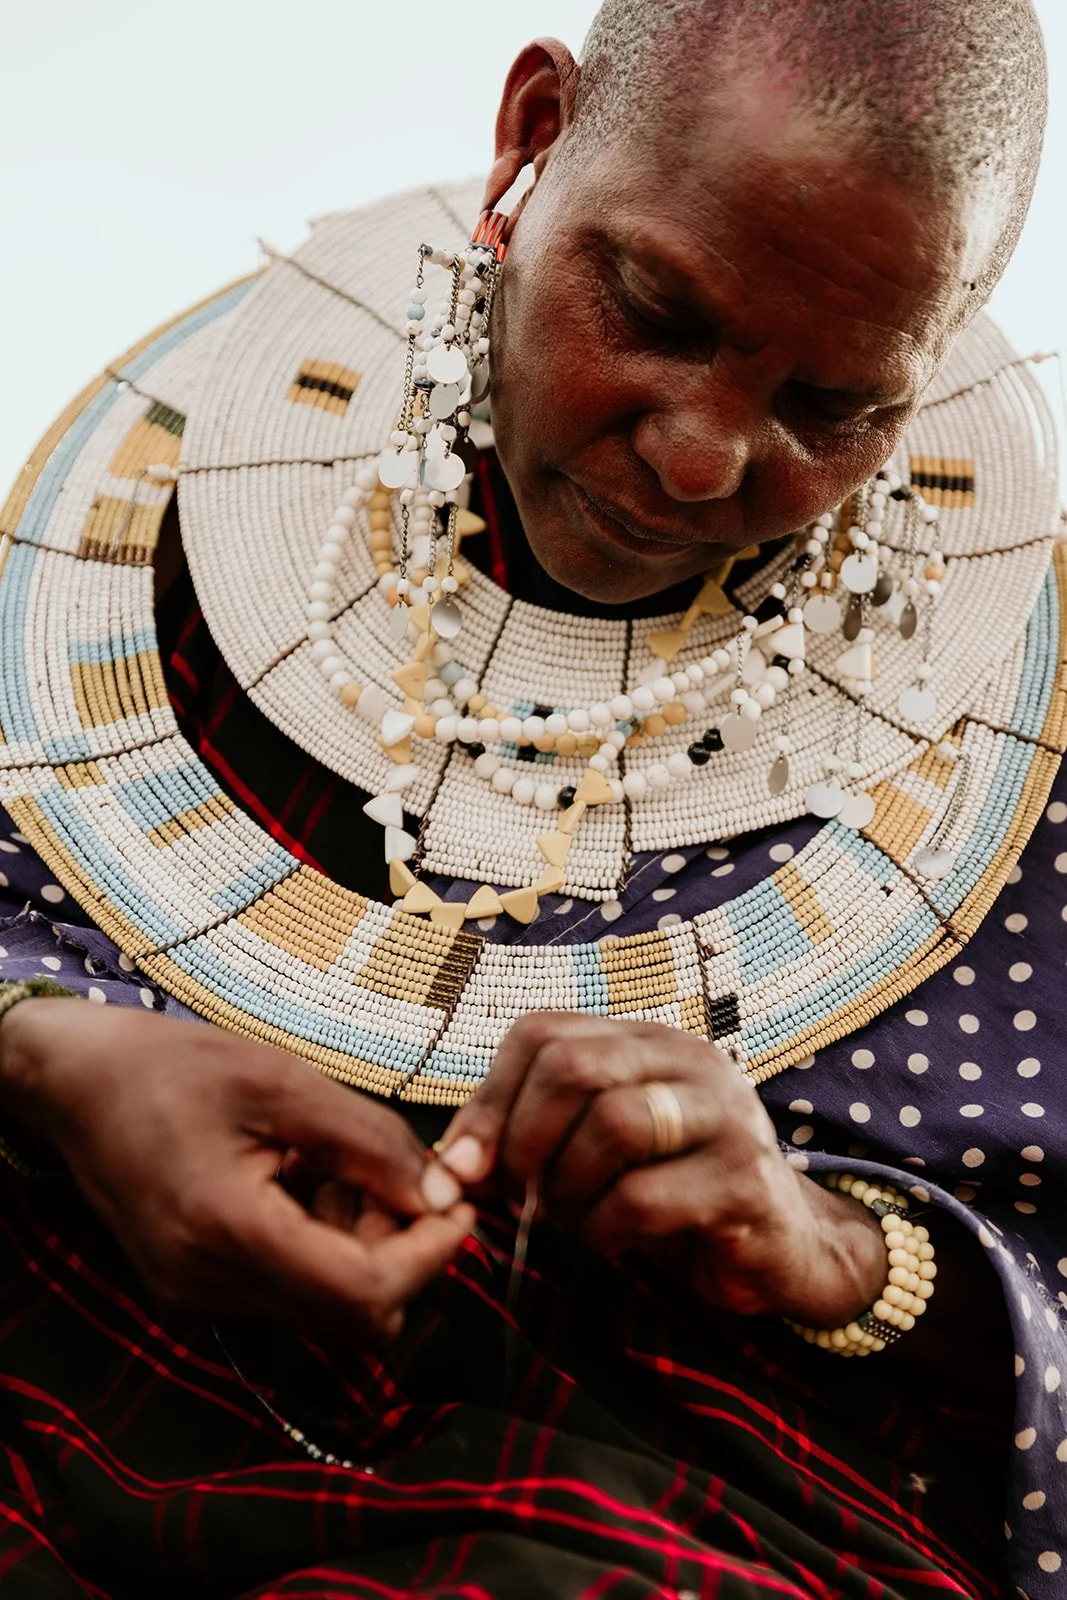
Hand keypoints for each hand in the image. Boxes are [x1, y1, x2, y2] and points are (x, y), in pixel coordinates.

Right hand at [0, 1000, 473, 1339]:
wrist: (78, 1082)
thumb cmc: (176, 1067)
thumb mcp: (285, 1084)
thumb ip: (370, 1143)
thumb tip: (442, 1193)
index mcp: (229, 1231)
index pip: (363, 1292)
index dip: (428, 1257)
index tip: (460, 1206)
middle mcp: (210, 1284)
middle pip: (349, 1315)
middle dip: (400, 1255)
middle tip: (409, 1180)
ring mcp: (198, 1294)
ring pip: (322, 1309)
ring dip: (362, 1251)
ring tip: (349, 1169)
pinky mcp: (195, 1287)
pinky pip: (286, 1292)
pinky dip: (322, 1250)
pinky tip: (312, 1183)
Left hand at [436, 1014, 884, 1326]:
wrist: (783, 1250)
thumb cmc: (671, 1198)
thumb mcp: (593, 1156)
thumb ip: (528, 1144)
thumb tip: (449, 1169)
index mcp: (646, 1041)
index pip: (542, 1032)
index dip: (489, 1097)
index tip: (466, 1164)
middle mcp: (689, 1060)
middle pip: (573, 1065)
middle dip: (522, 1140)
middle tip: (517, 1195)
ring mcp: (725, 1115)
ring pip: (612, 1125)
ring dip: (569, 1188)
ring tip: (574, 1219)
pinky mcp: (745, 1180)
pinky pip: (644, 1197)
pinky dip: (606, 1230)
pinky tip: (613, 1242)